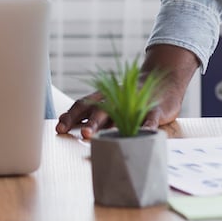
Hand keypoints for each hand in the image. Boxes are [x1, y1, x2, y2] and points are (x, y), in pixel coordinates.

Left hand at [55, 44, 198, 139]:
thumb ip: (90, 114)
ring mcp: (136, 103)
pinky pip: (151, 118)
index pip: (82, 105)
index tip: (59, 129)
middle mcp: (117, 98)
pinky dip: (148, 126)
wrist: (162, 81)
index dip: (71, 117)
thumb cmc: (128, 98)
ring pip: (125, 114)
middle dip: (92, 122)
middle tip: (84, 135)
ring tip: (109, 139)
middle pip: (102, 109)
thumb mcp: (109, 102)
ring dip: (116, 126)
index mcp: (102, 97)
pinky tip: (144, 135)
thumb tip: (65, 127)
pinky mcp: (155, 109)